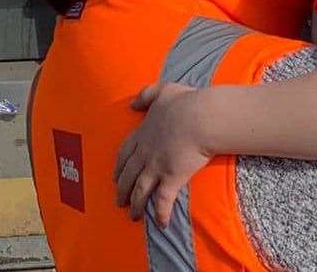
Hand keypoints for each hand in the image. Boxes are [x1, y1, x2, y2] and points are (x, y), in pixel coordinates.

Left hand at [113, 82, 210, 228]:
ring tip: (133, 216)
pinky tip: (161, 224)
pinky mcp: (172, 178)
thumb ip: (145, 96)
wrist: (201, 117)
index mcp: (143, 133)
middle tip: (119, 201)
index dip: (119, 166)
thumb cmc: (185, 102)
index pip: (125, 153)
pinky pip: (163, 200)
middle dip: (122, 189)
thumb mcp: (162, 91)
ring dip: (136, 204)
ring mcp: (157, 166)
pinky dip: (160, 213)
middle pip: (128, 175)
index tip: (115, 176)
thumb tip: (132, 104)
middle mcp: (145, 152)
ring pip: (140, 190)